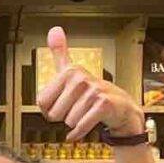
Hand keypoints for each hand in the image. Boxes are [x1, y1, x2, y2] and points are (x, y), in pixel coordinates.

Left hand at [36, 25, 146, 146]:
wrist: (121, 108)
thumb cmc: (92, 91)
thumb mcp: (73, 71)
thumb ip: (60, 52)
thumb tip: (54, 29)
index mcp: (70, 71)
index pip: (42, 102)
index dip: (49, 109)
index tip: (62, 103)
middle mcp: (81, 78)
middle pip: (54, 113)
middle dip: (63, 117)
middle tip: (76, 109)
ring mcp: (94, 91)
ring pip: (68, 121)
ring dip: (75, 123)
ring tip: (85, 114)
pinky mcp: (103, 105)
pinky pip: (80, 126)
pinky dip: (78, 133)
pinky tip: (78, 132)